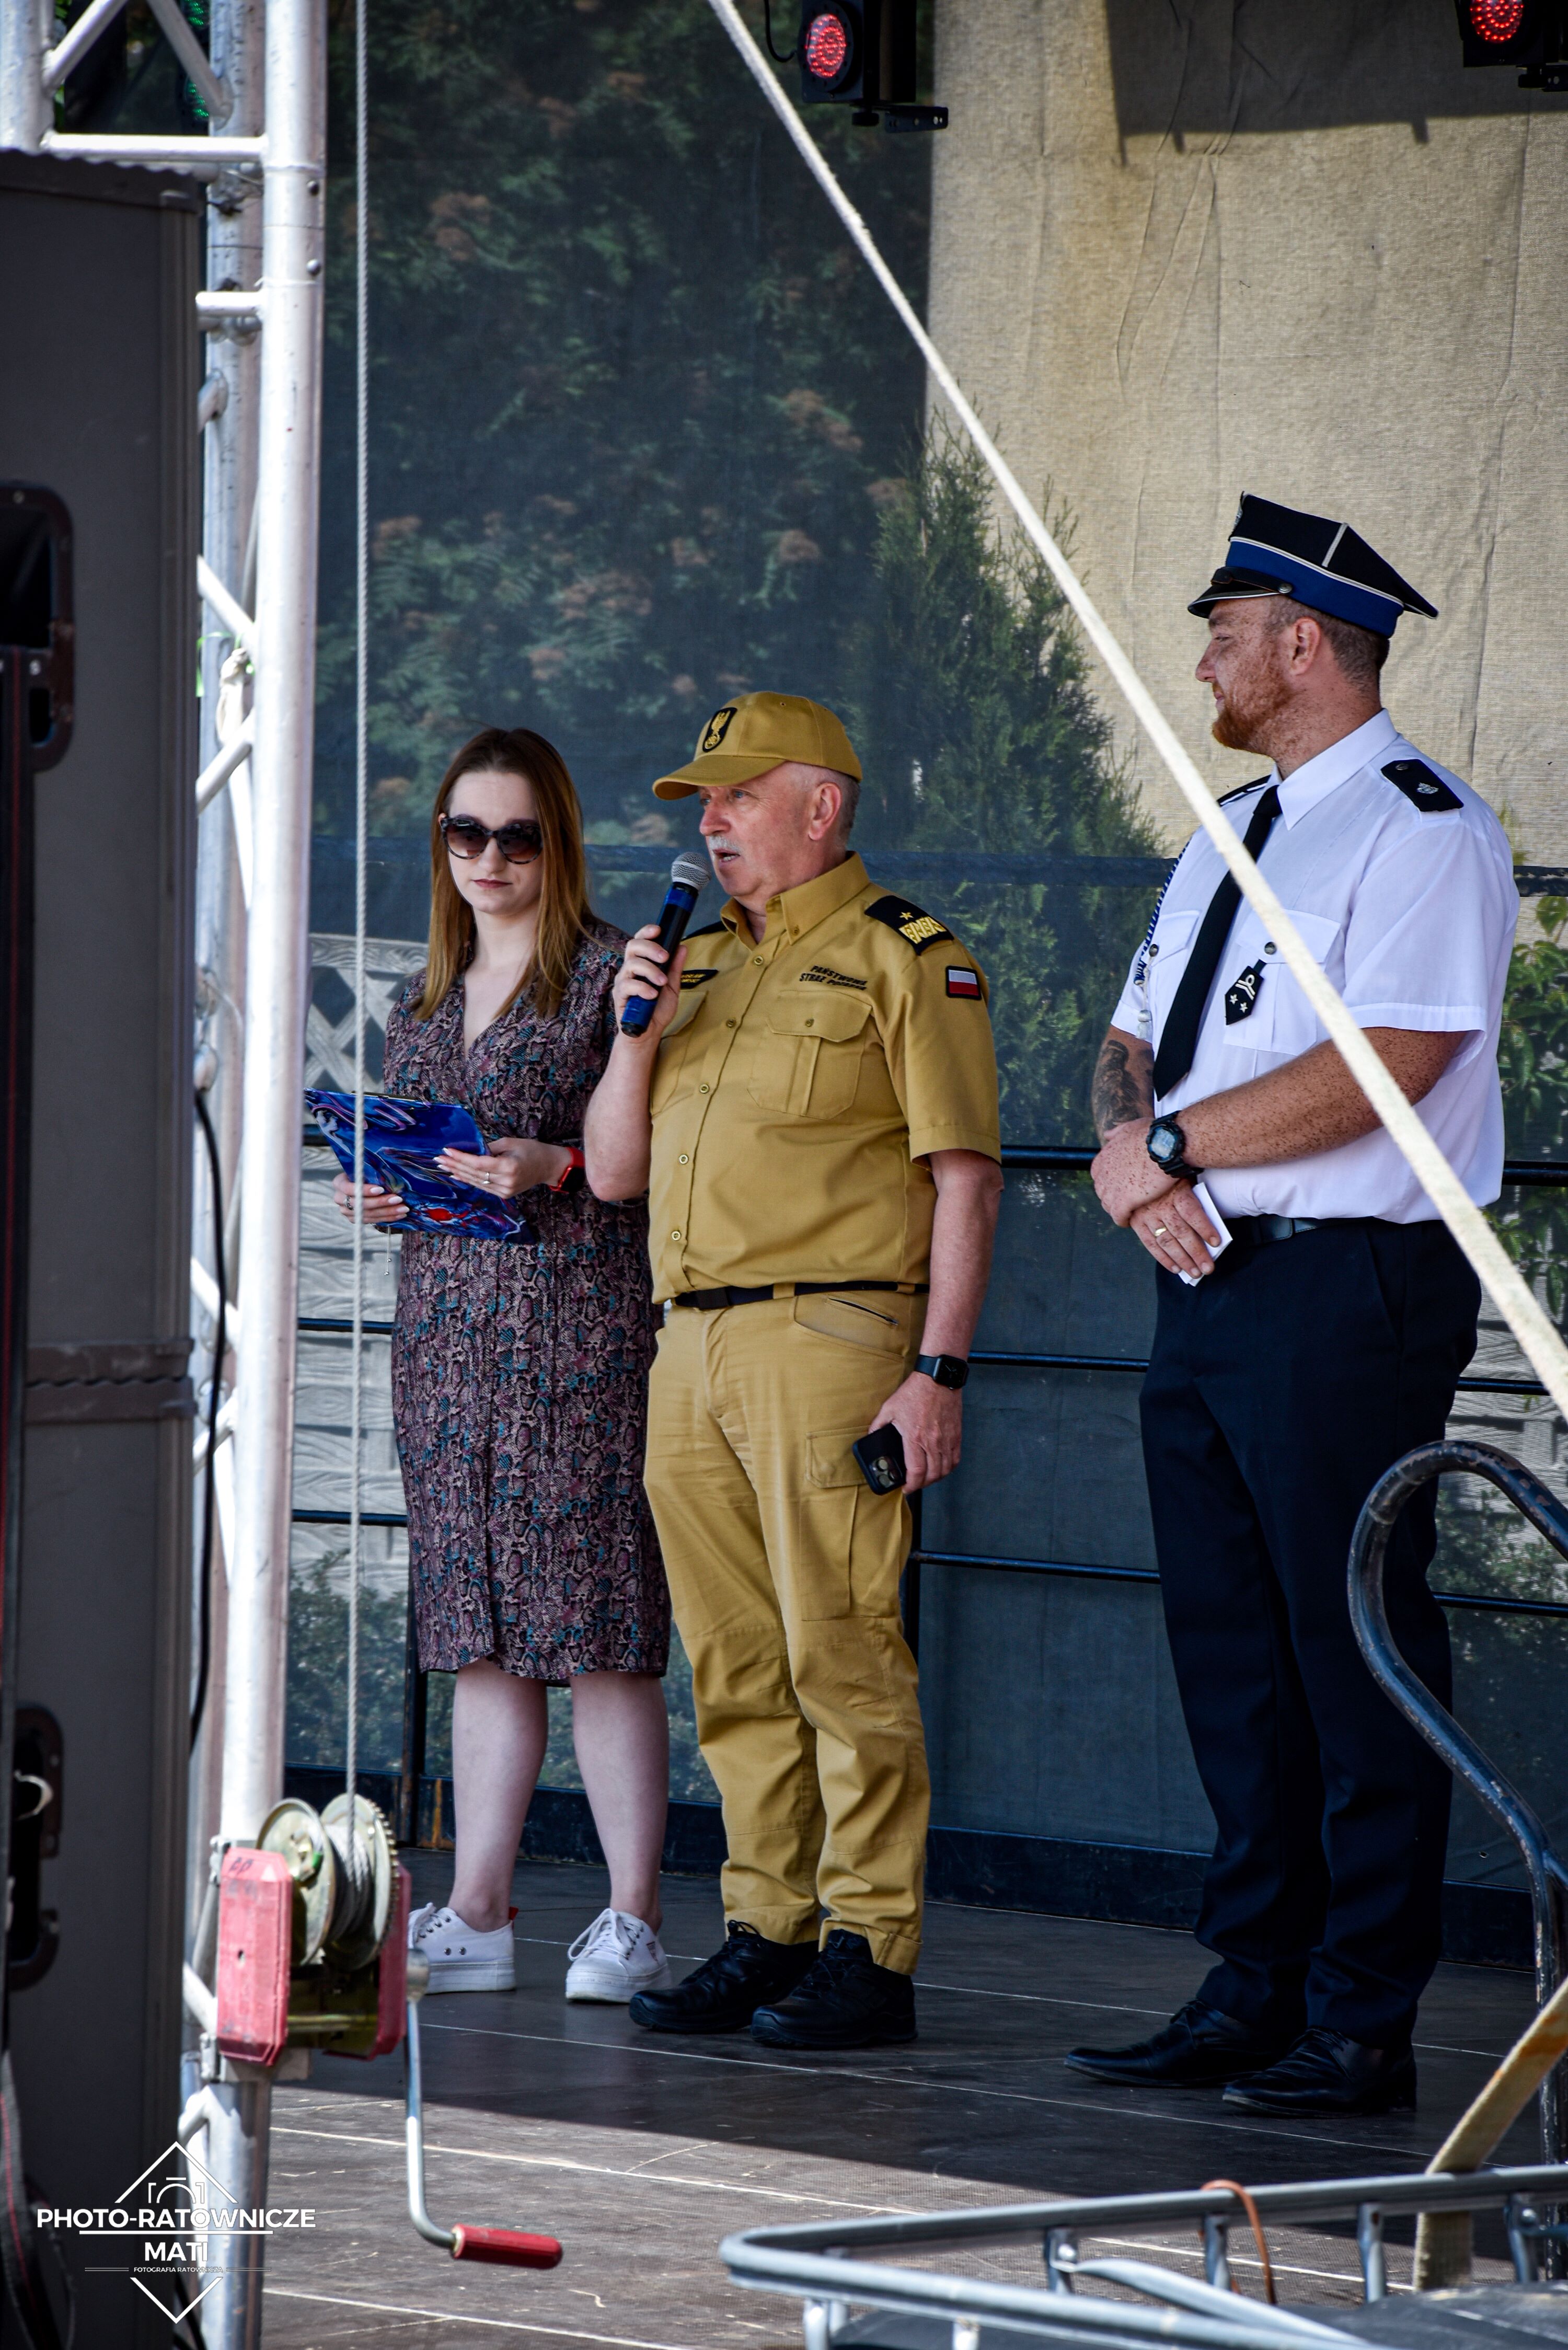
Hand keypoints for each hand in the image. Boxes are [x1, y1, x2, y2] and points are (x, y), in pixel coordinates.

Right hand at [333, 1170, 407, 1224]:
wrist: (361, 1183)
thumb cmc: (365, 1172)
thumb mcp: (365, 1168)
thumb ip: (371, 1170)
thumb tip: (390, 1171)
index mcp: (339, 1183)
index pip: (349, 1188)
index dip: (365, 1190)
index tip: (381, 1189)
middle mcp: (339, 1199)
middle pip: (359, 1204)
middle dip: (380, 1202)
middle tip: (398, 1199)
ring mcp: (346, 1211)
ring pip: (367, 1214)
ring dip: (388, 1212)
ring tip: (403, 1208)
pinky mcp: (355, 1219)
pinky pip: (372, 1221)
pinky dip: (387, 1218)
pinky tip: (400, 1214)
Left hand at [435, 1136, 570, 1196]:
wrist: (548, 1166)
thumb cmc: (531, 1150)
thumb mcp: (510, 1142)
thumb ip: (489, 1147)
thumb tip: (470, 1149)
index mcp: (509, 1166)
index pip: (478, 1163)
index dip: (461, 1157)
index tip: (447, 1150)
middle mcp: (506, 1181)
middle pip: (474, 1173)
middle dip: (455, 1165)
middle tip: (439, 1158)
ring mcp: (505, 1190)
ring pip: (476, 1182)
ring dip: (458, 1173)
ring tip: (444, 1166)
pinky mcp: (504, 1194)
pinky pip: (482, 1186)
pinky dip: (469, 1179)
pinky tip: (457, 1174)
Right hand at [610, 926, 688, 1043]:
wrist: (649, 1032)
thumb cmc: (657, 1009)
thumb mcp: (672, 987)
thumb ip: (675, 968)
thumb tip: (682, 947)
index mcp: (641, 964)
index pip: (640, 941)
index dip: (646, 932)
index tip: (659, 930)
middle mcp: (630, 969)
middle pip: (633, 947)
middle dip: (650, 948)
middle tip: (664, 957)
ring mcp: (623, 981)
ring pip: (631, 965)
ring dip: (650, 970)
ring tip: (662, 982)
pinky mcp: (619, 995)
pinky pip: (628, 985)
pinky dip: (642, 988)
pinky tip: (652, 995)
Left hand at [869, 1371, 962, 1493]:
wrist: (938, 1379)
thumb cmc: (915, 1392)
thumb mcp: (889, 1408)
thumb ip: (878, 1425)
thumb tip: (871, 1436)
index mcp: (915, 1437)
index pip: (916, 1472)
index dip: (912, 1485)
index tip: (906, 1488)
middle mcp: (933, 1441)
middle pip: (932, 1475)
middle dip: (922, 1484)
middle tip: (914, 1484)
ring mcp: (946, 1439)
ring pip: (945, 1469)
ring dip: (935, 1478)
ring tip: (926, 1478)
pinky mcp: (956, 1435)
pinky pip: (955, 1458)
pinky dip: (948, 1468)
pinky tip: (941, 1467)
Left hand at [1091, 1117, 1180, 1226]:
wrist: (1167, 1145)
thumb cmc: (1153, 1135)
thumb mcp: (1130, 1128)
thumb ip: (1116, 1133)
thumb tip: (1107, 1135)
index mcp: (1104, 1157)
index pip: (1098, 1176)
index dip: (1109, 1183)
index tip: (1119, 1186)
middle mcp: (1104, 1173)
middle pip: (1102, 1192)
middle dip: (1112, 1197)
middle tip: (1125, 1201)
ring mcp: (1112, 1188)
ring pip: (1108, 1206)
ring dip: (1117, 1210)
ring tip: (1128, 1213)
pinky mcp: (1124, 1201)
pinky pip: (1118, 1216)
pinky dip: (1122, 1220)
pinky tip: (1128, 1222)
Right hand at [1128, 1182, 1220, 1278]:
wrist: (1141, 1170)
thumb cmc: (1172, 1179)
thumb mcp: (1185, 1180)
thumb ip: (1195, 1199)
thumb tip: (1210, 1227)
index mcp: (1176, 1190)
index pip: (1192, 1212)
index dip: (1204, 1228)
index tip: (1216, 1243)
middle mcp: (1159, 1204)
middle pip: (1181, 1231)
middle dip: (1196, 1252)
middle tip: (1208, 1268)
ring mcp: (1146, 1214)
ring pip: (1166, 1241)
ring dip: (1182, 1259)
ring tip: (1194, 1272)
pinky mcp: (1136, 1222)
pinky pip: (1150, 1244)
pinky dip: (1163, 1258)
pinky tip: (1175, 1269)